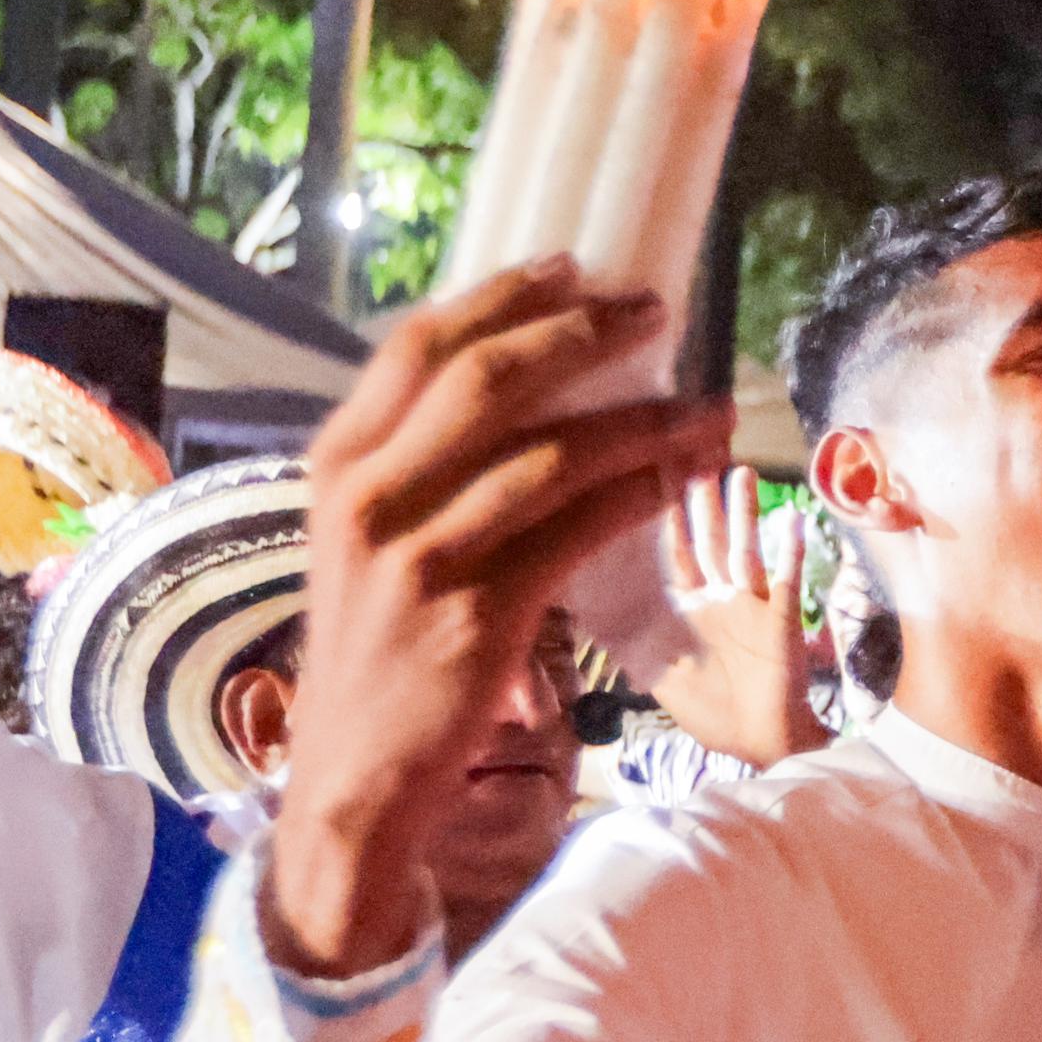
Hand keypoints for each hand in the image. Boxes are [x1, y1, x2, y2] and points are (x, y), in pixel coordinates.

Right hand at [265, 258, 733, 972]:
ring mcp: (418, 555)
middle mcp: (368, 496)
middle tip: (654, 308)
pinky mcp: (474, 613)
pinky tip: (684, 472)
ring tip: (705, 400)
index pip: (418, 346)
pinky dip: (638, 493)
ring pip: (547, 454)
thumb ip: (420, 467)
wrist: (354, 776)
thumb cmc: (379, 652)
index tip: (571, 266)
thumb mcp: (370, 543)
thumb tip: (518, 388)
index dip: (501, 297)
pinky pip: (574, 532)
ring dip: (641, 420)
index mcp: (337, 463)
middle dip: (580, 333)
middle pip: (485, 378)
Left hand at [652, 466, 825, 769]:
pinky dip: (791, 553)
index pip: (673, 551)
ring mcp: (754, 605)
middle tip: (697, 456)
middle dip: (703, 502)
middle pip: (709, 539)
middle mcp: (720, 598)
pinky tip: (796, 521)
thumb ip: (632, 644)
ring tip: (742, 473)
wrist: (762, 742)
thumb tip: (584, 610)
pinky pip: (788, 581)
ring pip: (745, 549)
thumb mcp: (661, 676)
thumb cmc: (712, 713)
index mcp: (689, 608)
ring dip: (744, 515)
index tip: (657, 473)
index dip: (665, 516)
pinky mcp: (783, 620)